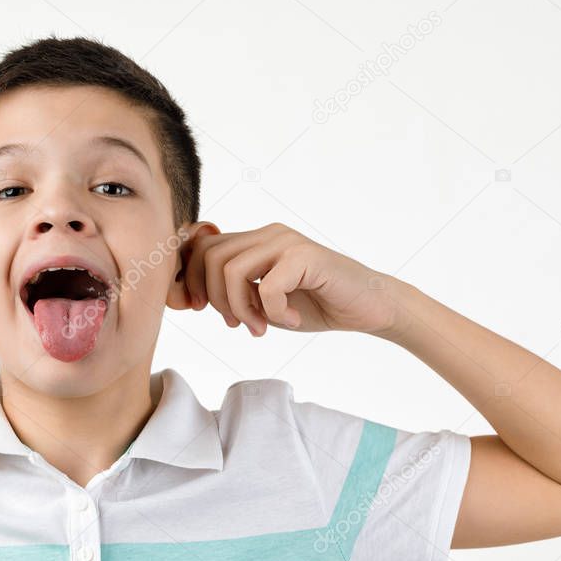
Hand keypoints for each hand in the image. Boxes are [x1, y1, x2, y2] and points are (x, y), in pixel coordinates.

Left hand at [183, 222, 403, 336]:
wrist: (367, 308)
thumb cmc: (315, 305)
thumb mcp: (261, 301)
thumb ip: (232, 292)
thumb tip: (194, 296)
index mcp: (254, 241)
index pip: (201, 248)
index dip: (193, 281)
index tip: (204, 310)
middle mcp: (267, 234)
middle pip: (209, 257)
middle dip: (216, 299)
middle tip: (239, 323)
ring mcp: (286, 241)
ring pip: (231, 270)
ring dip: (241, 308)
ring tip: (261, 326)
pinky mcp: (305, 256)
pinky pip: (267, 286)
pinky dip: (274, 312)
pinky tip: (291, 320)